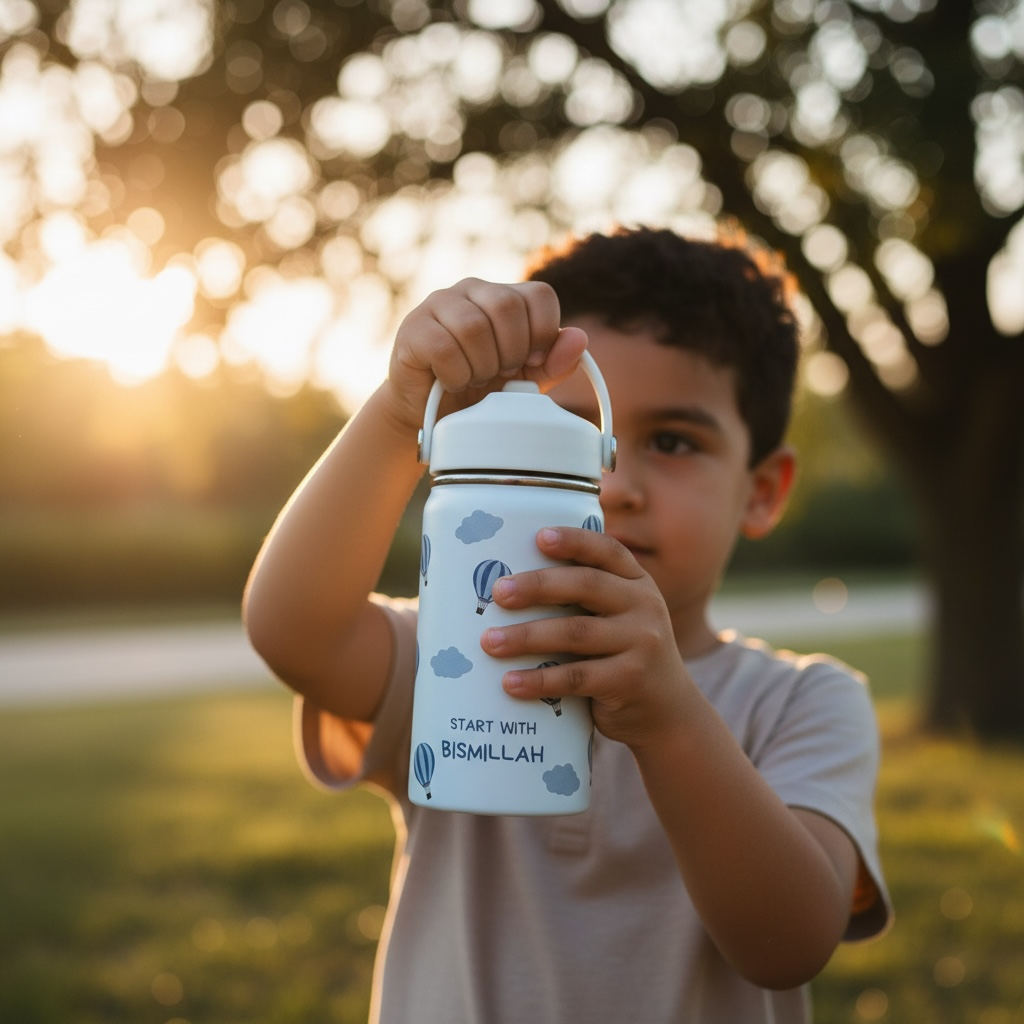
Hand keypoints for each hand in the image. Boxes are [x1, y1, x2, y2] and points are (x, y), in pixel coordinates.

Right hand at [383, 278, 587, 434]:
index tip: (532, 360)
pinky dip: (456, 374)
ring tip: (474, 378)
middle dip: (511, 351)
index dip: (543, 332)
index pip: (540, 294)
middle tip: (500, 373)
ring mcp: (439, 303)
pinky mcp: (414, 327)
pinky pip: (445, 348)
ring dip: (481, 366)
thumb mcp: (526, 380)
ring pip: (474, 327)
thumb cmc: (481, 390)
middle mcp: (472, 290)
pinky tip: (452, 381)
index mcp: (504, 296)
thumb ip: (553, 362)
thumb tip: (579, 339)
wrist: (433, 415)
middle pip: (507, 306)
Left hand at [479, 526, 690, 749]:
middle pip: (586, 585)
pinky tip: (510, 682)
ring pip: (575, 632)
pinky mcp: (630, 680)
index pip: (607, 551)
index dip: (574, 541)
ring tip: (489, 642)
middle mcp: (644, 605)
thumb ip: (585, 599)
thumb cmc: (622, 654)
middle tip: (498, 593)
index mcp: (636, 581)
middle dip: (537, 586)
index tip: (539, 537)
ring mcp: (641, 643)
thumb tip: (508, 587)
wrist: (667, 710)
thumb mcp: (619, 617)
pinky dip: (540, 680)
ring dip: (526, 636)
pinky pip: (577, 677)